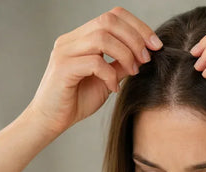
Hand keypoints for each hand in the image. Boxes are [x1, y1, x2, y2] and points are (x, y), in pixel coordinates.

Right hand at [25, 7, 162, 137]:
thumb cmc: (76, 101)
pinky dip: (110, 74)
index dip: (138, 26)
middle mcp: (71, 40)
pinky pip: (94, 62)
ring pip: (102, 37)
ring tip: (133, 71)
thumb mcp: (107, 80)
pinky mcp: (63, 68)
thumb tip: (144, 55)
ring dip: (125, 54)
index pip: (112, 16)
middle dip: (135, 38)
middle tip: (147, 59)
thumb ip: (121, 65)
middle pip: (109, 20)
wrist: (50, 121)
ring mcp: (65, 52)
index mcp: (81, 38)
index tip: (155, 45)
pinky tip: (113, 88)